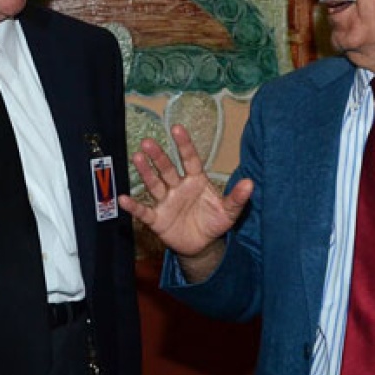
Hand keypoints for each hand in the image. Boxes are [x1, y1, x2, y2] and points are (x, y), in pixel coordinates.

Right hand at [120, 124, 252, 281]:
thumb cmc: (213, 222)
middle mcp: (178, 187)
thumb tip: (250, 183)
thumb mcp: (229, 212)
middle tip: (148, 142)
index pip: (189, 159)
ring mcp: (166, 202)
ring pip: (154, 184)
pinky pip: (144, 212)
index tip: (176, 128)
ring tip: (137, 157)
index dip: (184, 145)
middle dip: (158, 156)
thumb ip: (237, 198)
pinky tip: (124, 199)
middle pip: (167, 169)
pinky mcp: (157, 219)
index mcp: (195, 181)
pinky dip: (134, 207)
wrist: (202, 246)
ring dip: (146, 172)